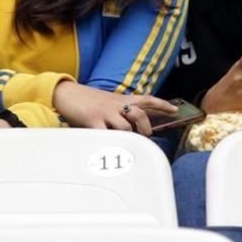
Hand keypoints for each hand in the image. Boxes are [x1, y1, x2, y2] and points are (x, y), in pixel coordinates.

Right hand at [51, 81, 177, 136]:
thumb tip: (132, 125)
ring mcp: (105, 112)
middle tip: (144, 136)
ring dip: (128, 137)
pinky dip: (110, 142)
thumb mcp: (107, 102)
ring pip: (125, 126)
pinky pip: (106, 134)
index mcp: (120, 99)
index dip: (162, 104)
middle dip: (145, 127)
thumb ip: (119, 111)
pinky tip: (111, 147)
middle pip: (140, 114)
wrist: (65, 93)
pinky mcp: (93, 121)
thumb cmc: (86, 100)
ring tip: (125, 144)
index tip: (175, 110)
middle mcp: (115, 105)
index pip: (146, 99)